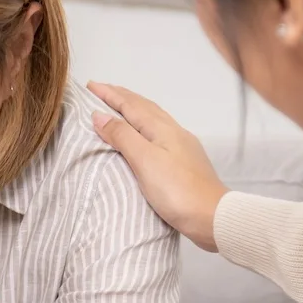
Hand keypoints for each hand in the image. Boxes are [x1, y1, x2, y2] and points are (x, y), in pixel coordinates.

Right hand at [87, 82, 227, 251]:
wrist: (212, 217)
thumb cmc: (177, 190)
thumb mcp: (145, 160)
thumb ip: (122, 136)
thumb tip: (99, 114)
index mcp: (161, 128)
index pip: (131, 105)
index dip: (110, 94)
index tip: (90, 85)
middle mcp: (173, 131)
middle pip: (144, 107)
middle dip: (122, 97)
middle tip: (102, 90)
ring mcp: (182, 146)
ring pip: (153, 119)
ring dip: (134, 109)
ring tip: (120, 107)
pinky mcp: (185, 162)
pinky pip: (159, 133)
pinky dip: (144, 126)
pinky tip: (144, 135)